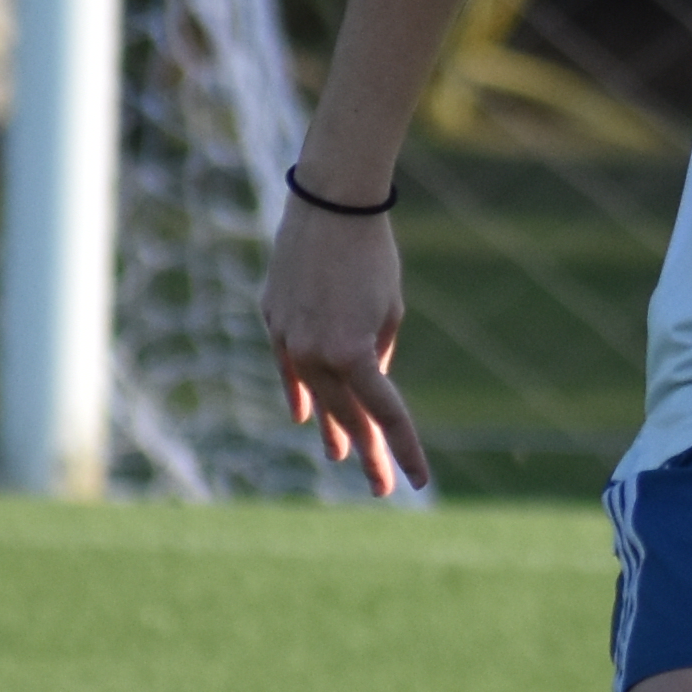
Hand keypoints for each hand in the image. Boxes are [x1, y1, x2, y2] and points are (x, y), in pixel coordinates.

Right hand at [261, 193, 430, 494]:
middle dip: (366, 451)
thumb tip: (366, 390)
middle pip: (347, 415)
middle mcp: (317, 355)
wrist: (329, 205)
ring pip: (314, 396)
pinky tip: (305, 417)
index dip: (404, 450)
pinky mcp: (274, 321)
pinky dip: (299, 394)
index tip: (417, 481)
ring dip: (329, 427)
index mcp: (354, 354)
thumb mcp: (388, 312)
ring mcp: (290, 340)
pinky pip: (288, 369)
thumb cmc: (372, 257)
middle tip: (380, 486)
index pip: (385, 415)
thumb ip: (376, 357)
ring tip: (339, 456)